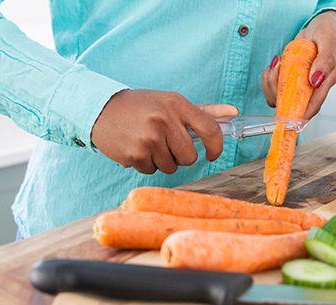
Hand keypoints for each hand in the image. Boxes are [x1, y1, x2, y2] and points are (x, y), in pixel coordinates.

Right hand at [91, 90, 237, 173]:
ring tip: (148, 143)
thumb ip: (204, 111)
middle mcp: (164, 120)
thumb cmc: (141, 106)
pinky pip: (152, 170)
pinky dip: (146, 164)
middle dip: (181, 156)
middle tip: (166, 143)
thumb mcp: (171, 102)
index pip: (210, 130)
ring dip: (162, 160)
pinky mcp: (135, 154)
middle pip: (190, 157)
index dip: (216, 148)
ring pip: (171, 166)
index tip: (212, 154)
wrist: (100, 109)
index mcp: (177, 104)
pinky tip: (136, 148)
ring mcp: (149, 138)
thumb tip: (234, 113)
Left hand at [261, 10, 335, 118]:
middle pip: (292, 103)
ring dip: (271, 81)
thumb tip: (316, 80)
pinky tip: (277, 62)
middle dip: (277, 91)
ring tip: (277, 62)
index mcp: (324, 83)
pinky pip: (274, 84)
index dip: (299, 115)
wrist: (321, 26)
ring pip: (280, 95)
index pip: (312, 106)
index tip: (285, 116)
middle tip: (276, 69)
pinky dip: (270, 74)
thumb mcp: (329, 42)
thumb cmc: (329, 34)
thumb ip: (324, 62)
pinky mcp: (289, 77)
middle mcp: (311, 87)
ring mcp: (299, 83)